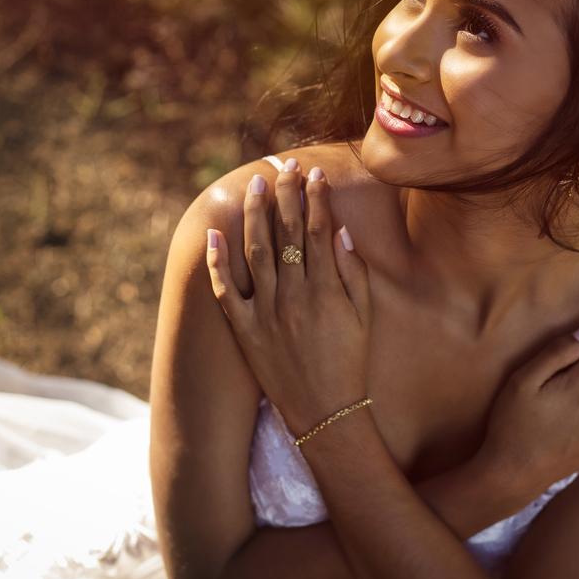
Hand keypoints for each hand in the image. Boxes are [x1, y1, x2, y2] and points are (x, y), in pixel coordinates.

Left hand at [205, 160, 372, 437]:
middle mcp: (293, 297)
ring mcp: (266, 313)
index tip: (315, 174)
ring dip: (254, 214)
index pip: (319, 231)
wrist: (325, 413)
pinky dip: (217, 262)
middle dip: (285, 195)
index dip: (316, 199)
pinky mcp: (245, 330)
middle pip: (287, 233)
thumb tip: (340, 232)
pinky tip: (214, 233)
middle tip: (284, 165)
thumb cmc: (350, 363)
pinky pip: (225, 291)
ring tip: (254, 184)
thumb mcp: (364, 317)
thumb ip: (354, 273)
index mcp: (326, 291)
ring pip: (255, 252)